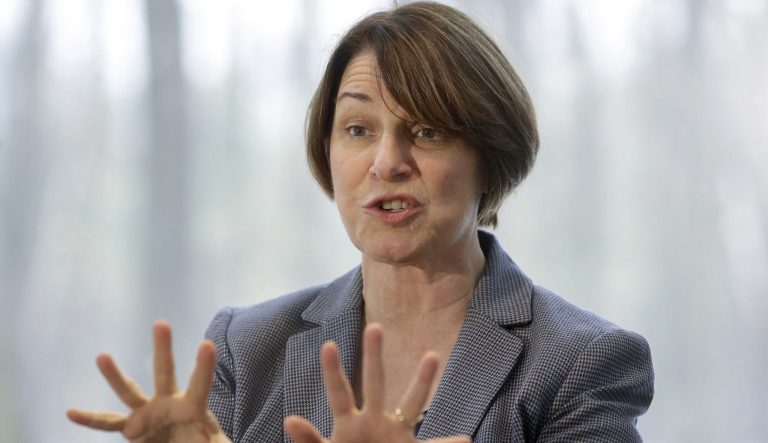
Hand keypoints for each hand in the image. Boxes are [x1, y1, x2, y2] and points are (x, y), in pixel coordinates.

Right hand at [67, 321, 231, 442]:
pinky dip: (90, 420)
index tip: (207, 344)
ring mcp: (147, 413)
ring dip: (115, 376)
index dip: (204, 367)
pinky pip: (107, 423)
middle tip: (160, 323)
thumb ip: (219, 442)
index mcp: (191, 407)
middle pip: (165, 372)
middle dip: (163, 349)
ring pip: (129, 391)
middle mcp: (167, 403)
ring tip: (101, 356)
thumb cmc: (200, 441)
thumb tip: (221, 439)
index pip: (200, 386)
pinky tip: (71, 412)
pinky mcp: (131, 427)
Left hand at [284, 324, 470, 442]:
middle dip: (373, 355)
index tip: (328, 343)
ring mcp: (393, 434)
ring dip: (421, 381)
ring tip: (432, 356)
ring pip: (411, 405)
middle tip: (373, 326)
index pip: (340, 392)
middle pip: (374, 383)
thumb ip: (309, 439)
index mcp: (351, 424)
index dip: (332, 370)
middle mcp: (374, 422)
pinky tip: (466, 440)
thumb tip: (290, 419)